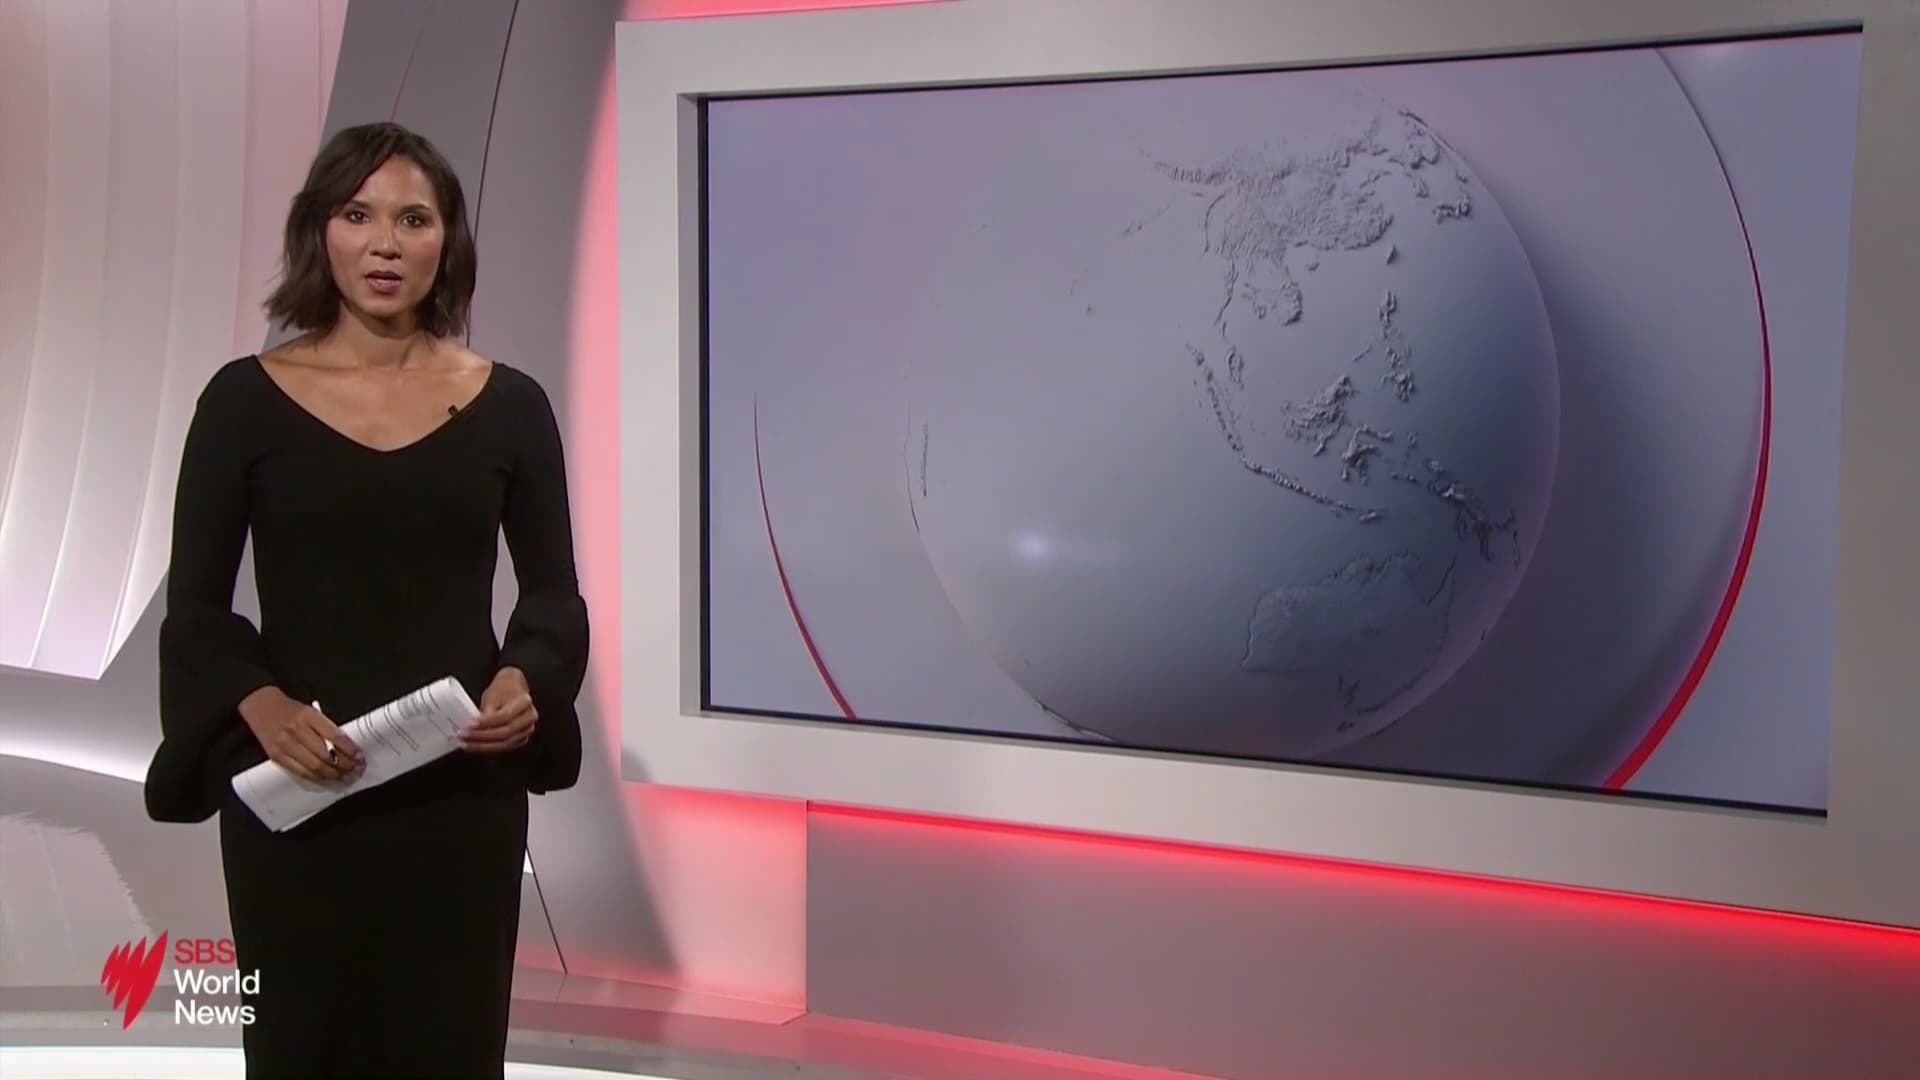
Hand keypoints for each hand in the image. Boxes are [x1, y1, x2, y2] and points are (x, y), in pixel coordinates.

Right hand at [238, 689, 361, 783]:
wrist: (260, 707)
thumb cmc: (290, 709)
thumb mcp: (310, 711)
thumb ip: (326, 727)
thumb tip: (347, 748)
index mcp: (308, 716)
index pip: (335, 736)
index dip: (350, 750)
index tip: (360, 757)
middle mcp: (296, 730)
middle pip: (326, 755)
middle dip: (344, 765)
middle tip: (356, 770)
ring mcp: (285, 745)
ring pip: (314, 766)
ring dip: (333, 774)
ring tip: (345, 777)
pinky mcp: (277, 756)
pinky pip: (301, 772)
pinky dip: (316, 777)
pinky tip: (327, 778)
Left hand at [462, 667, 536, 753]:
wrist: (513, 688)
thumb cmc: (503, 689)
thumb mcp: (492, 694)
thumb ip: (486, 711)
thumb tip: (475, 726)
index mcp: (524, 702)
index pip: (505, 716)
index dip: (487, 722)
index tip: (470, 724)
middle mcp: (529, 718)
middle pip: (506, 733)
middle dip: (482, 736)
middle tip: (464, 735)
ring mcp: (527, 730)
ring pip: (505, 744)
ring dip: (483, 746)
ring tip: (466, 744)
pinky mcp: (521, 739)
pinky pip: (504, 748)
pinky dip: (488, 748)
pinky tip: (475, 746)